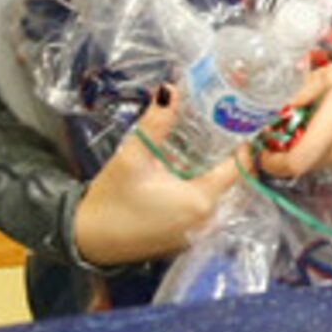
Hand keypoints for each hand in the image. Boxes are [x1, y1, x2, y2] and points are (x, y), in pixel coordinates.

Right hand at [73, 89, 239, 267]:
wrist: (89, 240)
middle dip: (227, 155)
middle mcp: (207, 220)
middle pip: (233, 182)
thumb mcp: (133, 156)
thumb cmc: (112, 200)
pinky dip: (201, 191)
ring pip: (219, 196)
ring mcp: (197, 233)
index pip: (239, 168)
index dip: (242, 144)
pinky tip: (184, 174)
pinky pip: (205, 210)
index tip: (236, 124)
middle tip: (219, 129)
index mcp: (201, 199)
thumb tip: (169, 91)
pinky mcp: (185, 239)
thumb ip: (156, 123)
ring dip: (214, 173)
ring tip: (202, 147)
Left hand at [260, 47, 331, 178]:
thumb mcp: (328, 75)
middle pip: (304, 165)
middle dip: (289, 152)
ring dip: (309, 151)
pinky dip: (328, 151)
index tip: (263, 150)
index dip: (272, 162)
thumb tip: (275, 111)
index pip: (294, 163)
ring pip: (320, 165)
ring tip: (314, 126)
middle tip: (285, 131)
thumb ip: (298, 95)